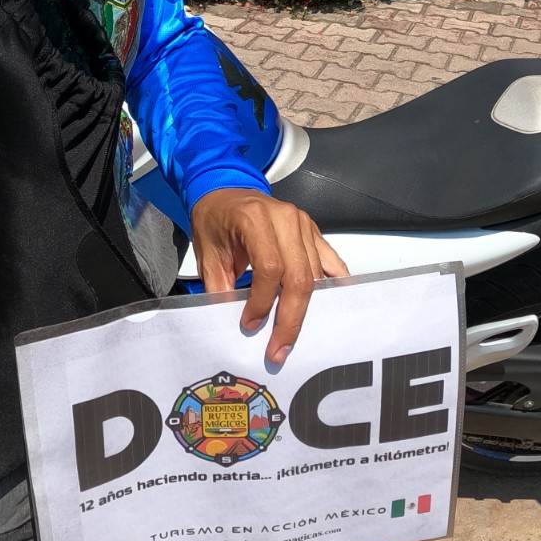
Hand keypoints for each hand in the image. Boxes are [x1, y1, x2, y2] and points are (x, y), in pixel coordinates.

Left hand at [190, 187, 348, 365]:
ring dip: (305, 311)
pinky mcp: (313, 231)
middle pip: (299, 276)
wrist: (224, 192)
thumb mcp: (208, 254)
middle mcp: (285, 219)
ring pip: (315, 275)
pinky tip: (330, 308)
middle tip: (278, 348)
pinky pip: (330, 262)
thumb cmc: (215, 220)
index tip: (249, 324)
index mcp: (255, 218)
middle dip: (290, 318)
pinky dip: (333, 286)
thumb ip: (219, 288)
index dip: (261, 301)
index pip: (269, 268)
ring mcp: (303, 224)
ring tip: (291, 337)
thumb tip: (232, 324)